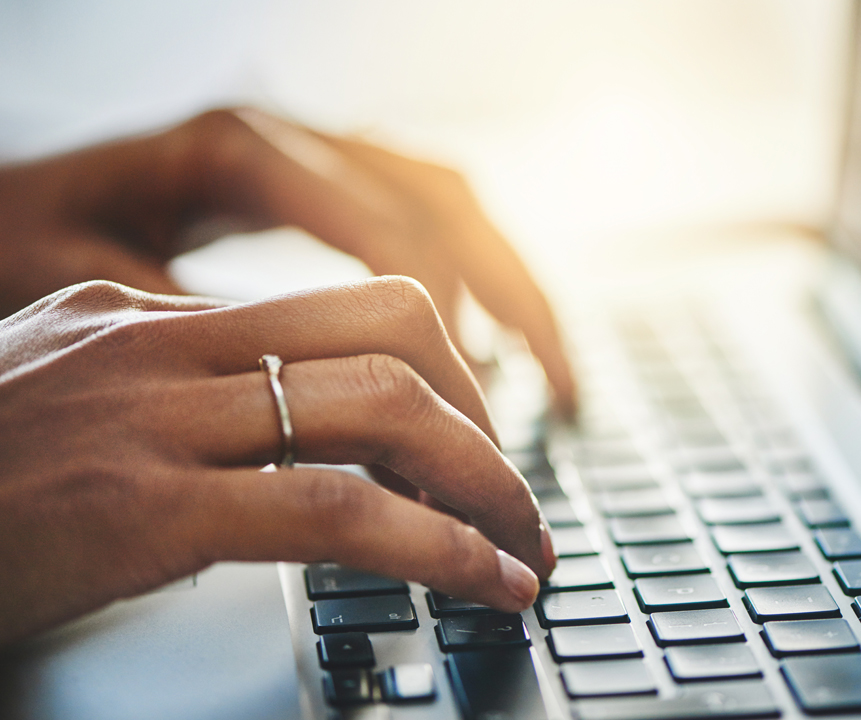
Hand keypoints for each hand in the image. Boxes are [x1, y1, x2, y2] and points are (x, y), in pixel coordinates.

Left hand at [0, 108, 575, 415]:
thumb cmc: (26, 238)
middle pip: (448, 209)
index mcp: (239, 153)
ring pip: (456, 205)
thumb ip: (196, 332)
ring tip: (554, 384)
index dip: (443, 344)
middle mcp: (296, 137)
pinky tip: (487, 346)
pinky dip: (474, 282)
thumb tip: (298, 409)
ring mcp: (316, 150)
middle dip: (516, 313)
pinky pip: (428, 218)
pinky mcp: (322, 180)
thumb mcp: (87, 287)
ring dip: (515, 293)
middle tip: (554, 410)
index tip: (472, 435)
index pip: (388, 242)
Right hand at [0, 277, 554, 644]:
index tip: (479, 438)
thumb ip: (170, 397)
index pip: (352, 309)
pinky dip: (434, 546)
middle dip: (484, 416)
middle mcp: (159, 345)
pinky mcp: (142, 509)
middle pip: (393, 334)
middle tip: (520, 494)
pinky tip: (480, 580)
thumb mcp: (66, 407)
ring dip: (482, 480)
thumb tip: (287, 426)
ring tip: (525, 544)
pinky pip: (335, 511)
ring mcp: (151, 420)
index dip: (446, 373)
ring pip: (382, 409)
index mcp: (148, 317)